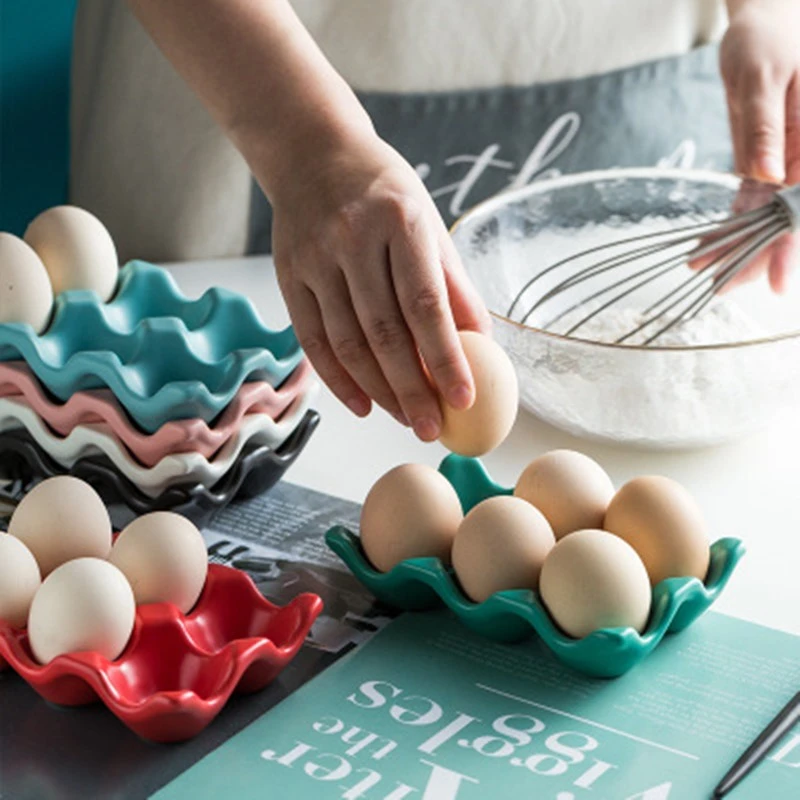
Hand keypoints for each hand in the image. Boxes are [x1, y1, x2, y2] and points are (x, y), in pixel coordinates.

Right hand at [269, 131, 490, 441]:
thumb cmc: (384, 192)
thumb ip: (453, 283)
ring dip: (379, 392)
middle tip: (433, 430)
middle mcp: (354, 239)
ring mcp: (316, 258)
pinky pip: (313, 340)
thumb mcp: (428, 222)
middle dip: (412, 390)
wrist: (313, 152)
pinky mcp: (289, 275)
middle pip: (385, 333)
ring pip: (348, 343)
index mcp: (401, 222)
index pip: (426, 304)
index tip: (465, 400)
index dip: (447, 357)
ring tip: (406, 419)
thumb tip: (482, 342)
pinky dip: (338, 380)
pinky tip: (363, 405)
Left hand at [720, 0, 799, 291]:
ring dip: (735, 245)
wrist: (765, 23)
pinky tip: (707, 246)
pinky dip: (729, 222)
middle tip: (721, 286)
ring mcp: (785, 163)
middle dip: (754, 256)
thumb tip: (765, 175)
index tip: (773, 281)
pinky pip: (748, 198)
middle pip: (784, 219)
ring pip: (764, 215)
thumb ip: (764, 128)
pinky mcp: (765, 160)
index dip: (788, 246)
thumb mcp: (763, 80)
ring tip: (703, 270)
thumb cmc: (772, 39)